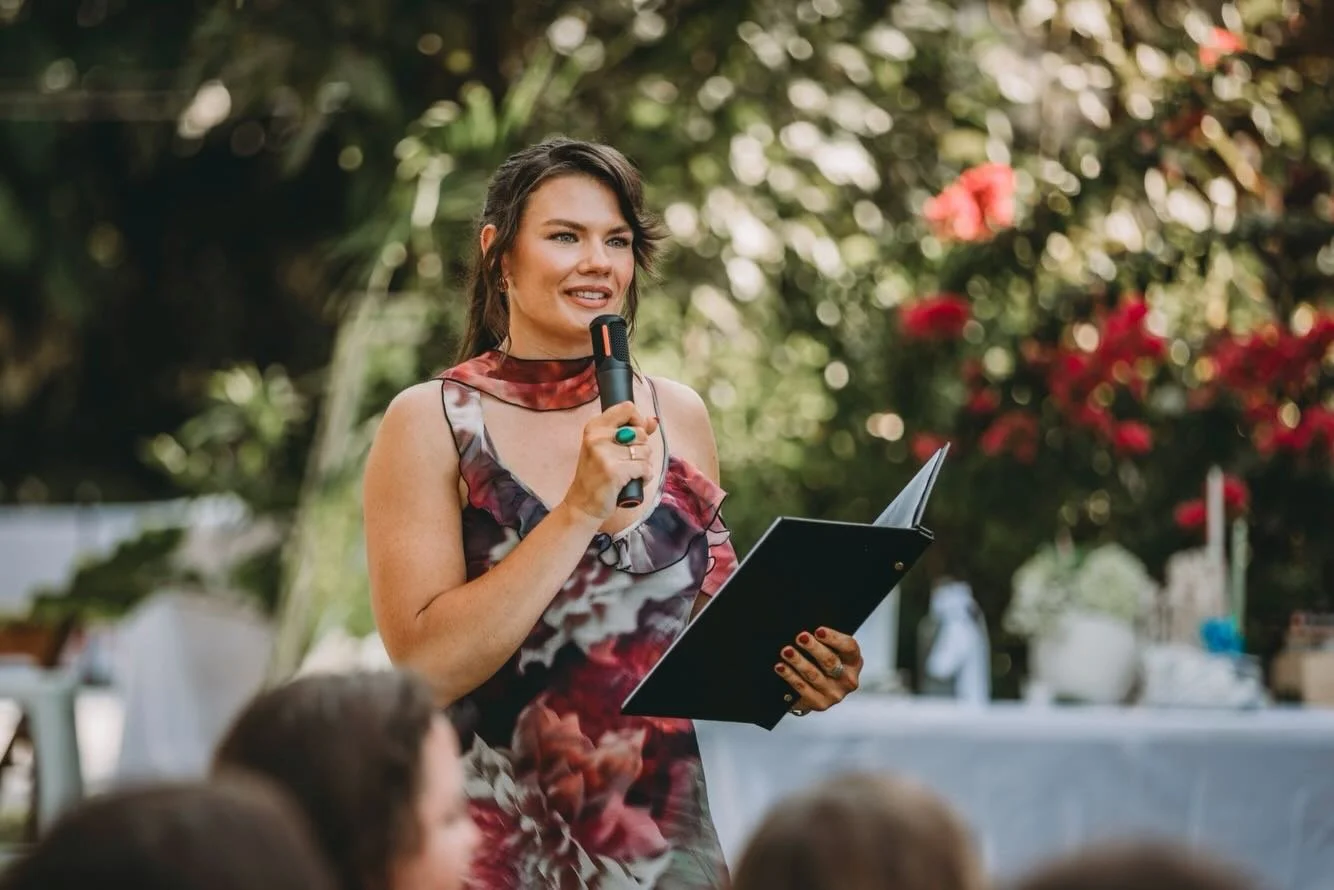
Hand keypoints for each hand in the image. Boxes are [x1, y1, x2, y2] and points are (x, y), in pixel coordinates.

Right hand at [560, 401, 658, 521]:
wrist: (582, 504)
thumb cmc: (596, 475)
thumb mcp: (607, 448)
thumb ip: (631, 431)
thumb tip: (653, 421)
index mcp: (594, 426)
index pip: (627, 408)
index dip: (638, 421)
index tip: (634, 436)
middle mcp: (598, 436)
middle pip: (641, 432)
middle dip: (641, 449)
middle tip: (627, 461)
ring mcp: (605, 454)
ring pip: (645, 451)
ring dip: (643, 465)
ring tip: (629, 473)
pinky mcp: (614, 471)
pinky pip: (645, 468)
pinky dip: (645, 476)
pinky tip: (634, 481)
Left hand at [774, 627, 861, 714]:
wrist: (814, 689)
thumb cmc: (821, 662)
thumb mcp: (829, 650)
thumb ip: (823, 641)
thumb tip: (807, 632)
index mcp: (854, 661)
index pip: (849, 647)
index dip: (834, 638)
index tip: (818, 631)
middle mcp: (848, 679)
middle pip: (831, 661)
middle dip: (814, 648)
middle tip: (800, 637)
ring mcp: (835, 694)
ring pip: (814, 675)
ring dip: (798, 661)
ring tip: (787, 651)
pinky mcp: (820, 703)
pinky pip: (802, 688)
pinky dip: (790, 676)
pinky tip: (781, 667)